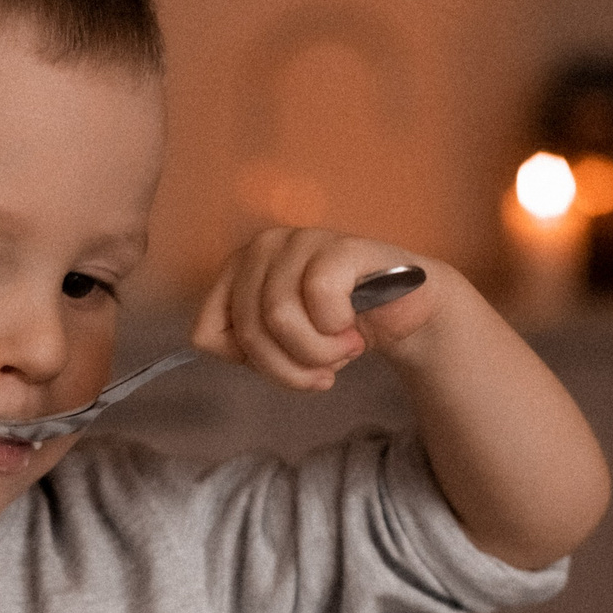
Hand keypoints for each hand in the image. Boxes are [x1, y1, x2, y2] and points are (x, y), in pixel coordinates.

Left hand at [193, 228, 441, 392]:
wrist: (406, 312)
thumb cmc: (338, 327)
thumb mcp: (281, 343)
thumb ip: (246, 345)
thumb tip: (226, 348)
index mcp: (238, 270)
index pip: (206, 334)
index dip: (249, 364)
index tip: (285, 362)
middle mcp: (262, 247)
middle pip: (247, 332)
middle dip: (288, 370)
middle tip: (323, 372)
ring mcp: (301, 241)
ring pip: (279, 317)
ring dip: (318, 354)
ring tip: (343, 349)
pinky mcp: (340, 246)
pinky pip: (319, 297)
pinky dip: (338, 328)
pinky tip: (354, 325)